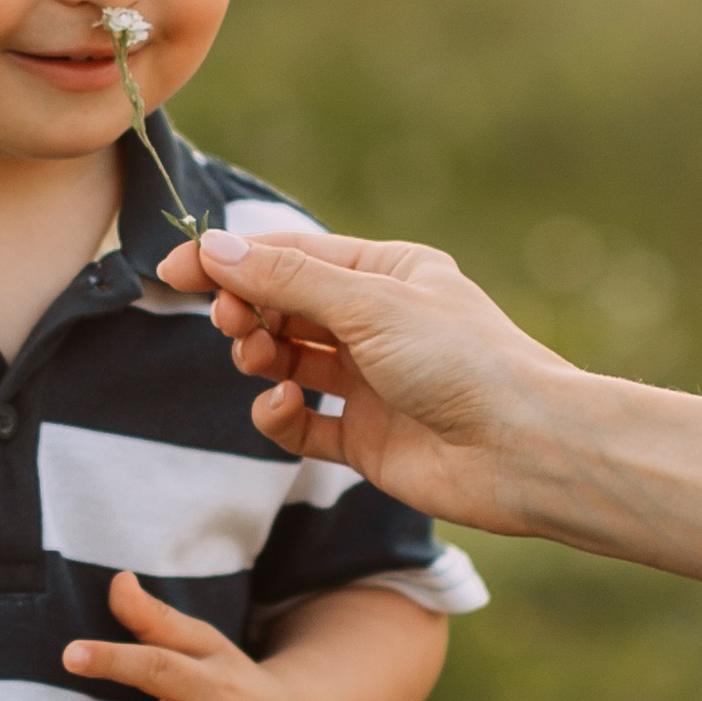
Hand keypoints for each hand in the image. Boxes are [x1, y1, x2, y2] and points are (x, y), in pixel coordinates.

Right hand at [157, 226, 579, 533]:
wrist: (526, 451)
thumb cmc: (464, 362)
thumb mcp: (369, 304)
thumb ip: (287, 280)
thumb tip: (214, 249)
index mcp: (389, 273)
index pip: (294, 257)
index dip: (233, 262)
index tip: (175, 273)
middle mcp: (379, 323)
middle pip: (285, 307)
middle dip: (247, 311)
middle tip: (228, 322)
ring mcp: (372, 382)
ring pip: (287, 362)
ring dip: (260, 359)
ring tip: (259, 361)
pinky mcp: (367, 439)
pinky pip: (302, 422)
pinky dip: (280, 415)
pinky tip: (279, 407)